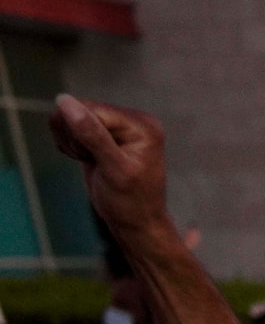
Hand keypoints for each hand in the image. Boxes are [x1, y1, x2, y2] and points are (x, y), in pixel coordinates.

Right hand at [48, 96, 170, 244]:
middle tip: (91, 160)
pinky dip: (70, 144)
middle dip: (75, 136)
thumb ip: (92, 134)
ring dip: (71, 141)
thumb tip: (65, 100)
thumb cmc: (130, 201)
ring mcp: (116, 125)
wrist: (134, 223)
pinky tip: (86, 159)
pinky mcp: (102, 134)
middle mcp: (131, 120)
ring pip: (70, 116)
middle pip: (78, 109)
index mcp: (141, 124)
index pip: (91, 109)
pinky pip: (70, 125)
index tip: (90, 157)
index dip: (79, 131)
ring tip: (90, 161)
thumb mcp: (113, 169)